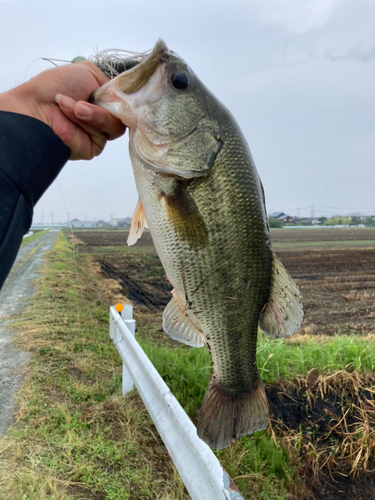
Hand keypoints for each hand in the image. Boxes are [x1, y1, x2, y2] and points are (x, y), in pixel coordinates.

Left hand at [0, 62, 125, 159]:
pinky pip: (105, 134)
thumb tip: (125, 98)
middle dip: (106, 103)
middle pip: (124, 114)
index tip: (122, 92)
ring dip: (95, 112)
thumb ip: (112, 84)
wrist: (37, 108)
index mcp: (101, 99)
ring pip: (116, 124)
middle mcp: (102, 116)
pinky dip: (90, 121)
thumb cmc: (56, 86)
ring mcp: (99, 132)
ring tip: (75, 106)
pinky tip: (74, 114)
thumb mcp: (88, 72)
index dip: (126, 97)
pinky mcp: (95, 146)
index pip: (125, 101)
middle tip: (90, 97)